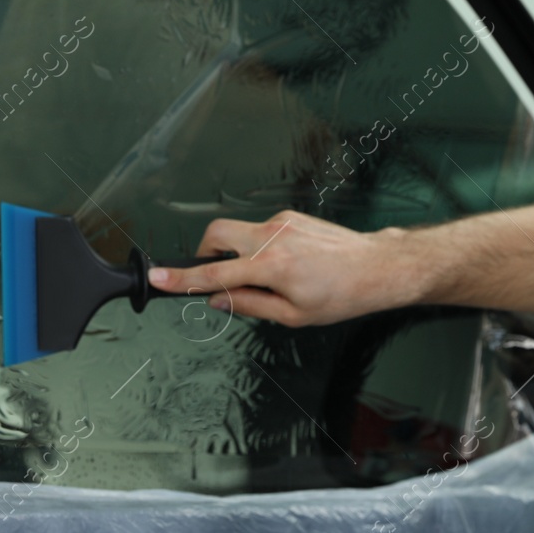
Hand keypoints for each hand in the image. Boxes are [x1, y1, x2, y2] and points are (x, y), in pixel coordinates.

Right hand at [147, 210, 419, 326]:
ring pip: (239, 232)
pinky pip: (260, 230)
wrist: (377, 267)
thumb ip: (250, 305)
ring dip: (238, 254)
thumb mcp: (294, 315)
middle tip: (215, 275)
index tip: (156, 277)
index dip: (181, 278)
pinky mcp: (291, 216)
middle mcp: (272, 237)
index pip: (213, 274)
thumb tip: (218, 300)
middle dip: (205, 252)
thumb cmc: (342, 296)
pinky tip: (285, 266)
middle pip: (216, 234)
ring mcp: (282, 222)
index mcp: (271, 267)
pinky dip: (258, 248)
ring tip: (266, 279)